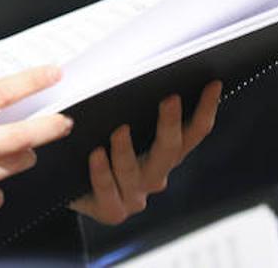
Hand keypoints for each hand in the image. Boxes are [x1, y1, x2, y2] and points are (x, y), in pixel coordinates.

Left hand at [70, 80, 221, 224]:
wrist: (66, 183)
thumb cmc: (92, 143)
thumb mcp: (114, 120)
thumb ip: (131, 103)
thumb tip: (139, 66)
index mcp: (164, 155)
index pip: (193, 132)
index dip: (205, 109)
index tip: (212, 84)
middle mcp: (155, 176)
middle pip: (170, 151)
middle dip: (170, 124)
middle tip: (169, 99)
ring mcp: (135, 196)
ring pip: (135, 171)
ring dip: (127, 149)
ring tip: (119, 129)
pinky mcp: (111, 210)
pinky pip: (108, 190)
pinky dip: (102, 171)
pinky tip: (95, 154)